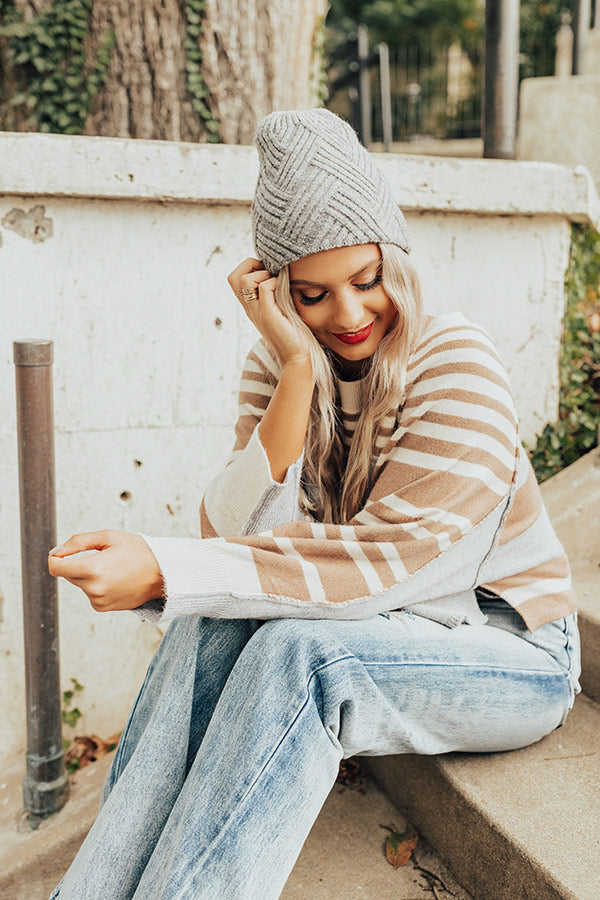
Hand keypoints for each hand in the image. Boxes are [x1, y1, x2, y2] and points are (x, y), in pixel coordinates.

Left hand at [48, 530, 163, 612]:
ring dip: (89, 575)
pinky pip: (90, 593)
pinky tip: (115, 579)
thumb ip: (79, 541)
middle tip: (103, 557)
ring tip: (114, 569)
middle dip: (78, 564)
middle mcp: (93, 588)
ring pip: (80, 583)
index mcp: (93, 569)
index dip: (56, 557)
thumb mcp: (109, 537)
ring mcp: (98, 600)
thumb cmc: (140, 553)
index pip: (56, 567)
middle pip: (68, 574)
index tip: (61, 553)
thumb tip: (58, 551)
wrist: (163, 575)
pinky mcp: (102, 607)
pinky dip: (97, 585)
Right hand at [227, 258, 310, 366]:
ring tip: (277, 283)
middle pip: (233, 277)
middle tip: (269, 273)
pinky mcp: (267, 315)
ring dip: (263, 274)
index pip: (234, 279)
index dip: (248, 267)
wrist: (297, 356)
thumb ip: (276, 293)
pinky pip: (263, 288)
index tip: (267, 271)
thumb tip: (284, 271)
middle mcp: (250, 308)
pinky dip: (274, 282)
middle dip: (251, 266)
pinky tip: (284, 292)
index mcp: (251, 306)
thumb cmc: (294, 333)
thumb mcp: (281, 309)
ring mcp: (256, 312)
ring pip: (245, 279)